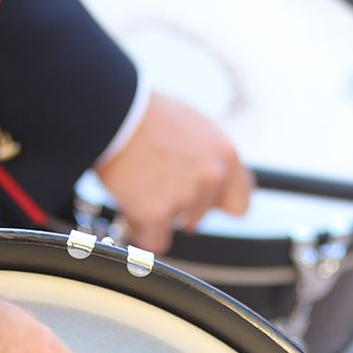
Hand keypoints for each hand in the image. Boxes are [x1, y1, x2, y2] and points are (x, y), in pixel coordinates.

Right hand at [95, 93, 253, 251]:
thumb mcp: (194, 127)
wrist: (113, 112)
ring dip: (159, 213)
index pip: (239, 204)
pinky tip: (131, 207)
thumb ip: (209, 158)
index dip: (215, 204)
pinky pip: (155, 240)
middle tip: (157, 183)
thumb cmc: (147, 114)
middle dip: (181, 206)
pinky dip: (142, 230)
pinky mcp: (157, 213)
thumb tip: (213, 179)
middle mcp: (212, 177)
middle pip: (201, 216)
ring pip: (177, 225)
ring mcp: (185, 196)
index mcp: (226, 155)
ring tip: (140, 184)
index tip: (200, 201)